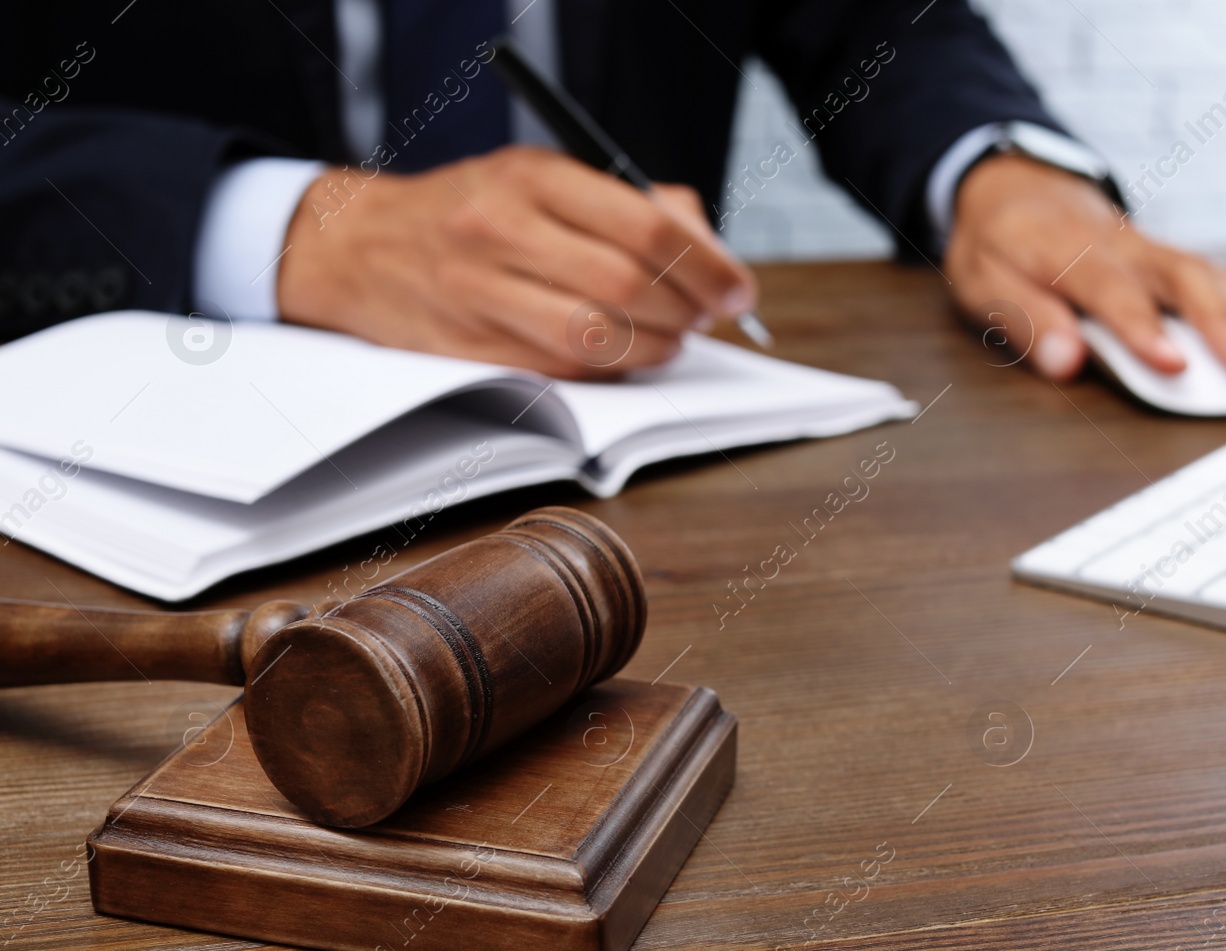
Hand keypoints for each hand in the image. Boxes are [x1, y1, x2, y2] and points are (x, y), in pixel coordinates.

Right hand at [276, 146, 756, 378]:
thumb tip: (712, 253)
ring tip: (670, 340)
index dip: (707, 266)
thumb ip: (634, 206)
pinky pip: (563, 371)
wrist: (360, 247)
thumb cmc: (474, 211)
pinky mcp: (468, 349)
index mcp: (532, 177)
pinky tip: (623, 355)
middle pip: (628, 287)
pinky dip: (610, 369)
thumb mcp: (544, 179)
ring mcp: (480, 293)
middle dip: (688, 312)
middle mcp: (501, 230)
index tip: (737, 290)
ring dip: (655, 349)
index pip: (645, 226)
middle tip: (707, 319)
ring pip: (598, 338)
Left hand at [944, 154, 1225, 399]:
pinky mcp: (1175, 263)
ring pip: (1217, 280)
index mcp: (1067, 250)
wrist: (1019, 190)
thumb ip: (1024, 319)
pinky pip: (1224, 285)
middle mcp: (1125, 247)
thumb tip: (1066, 362)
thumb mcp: (982, 281)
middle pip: (1185, 279)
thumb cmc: (998, 246)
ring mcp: (1157, 252)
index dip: (1143, 327)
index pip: (1112, 288)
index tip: (1175, 364)